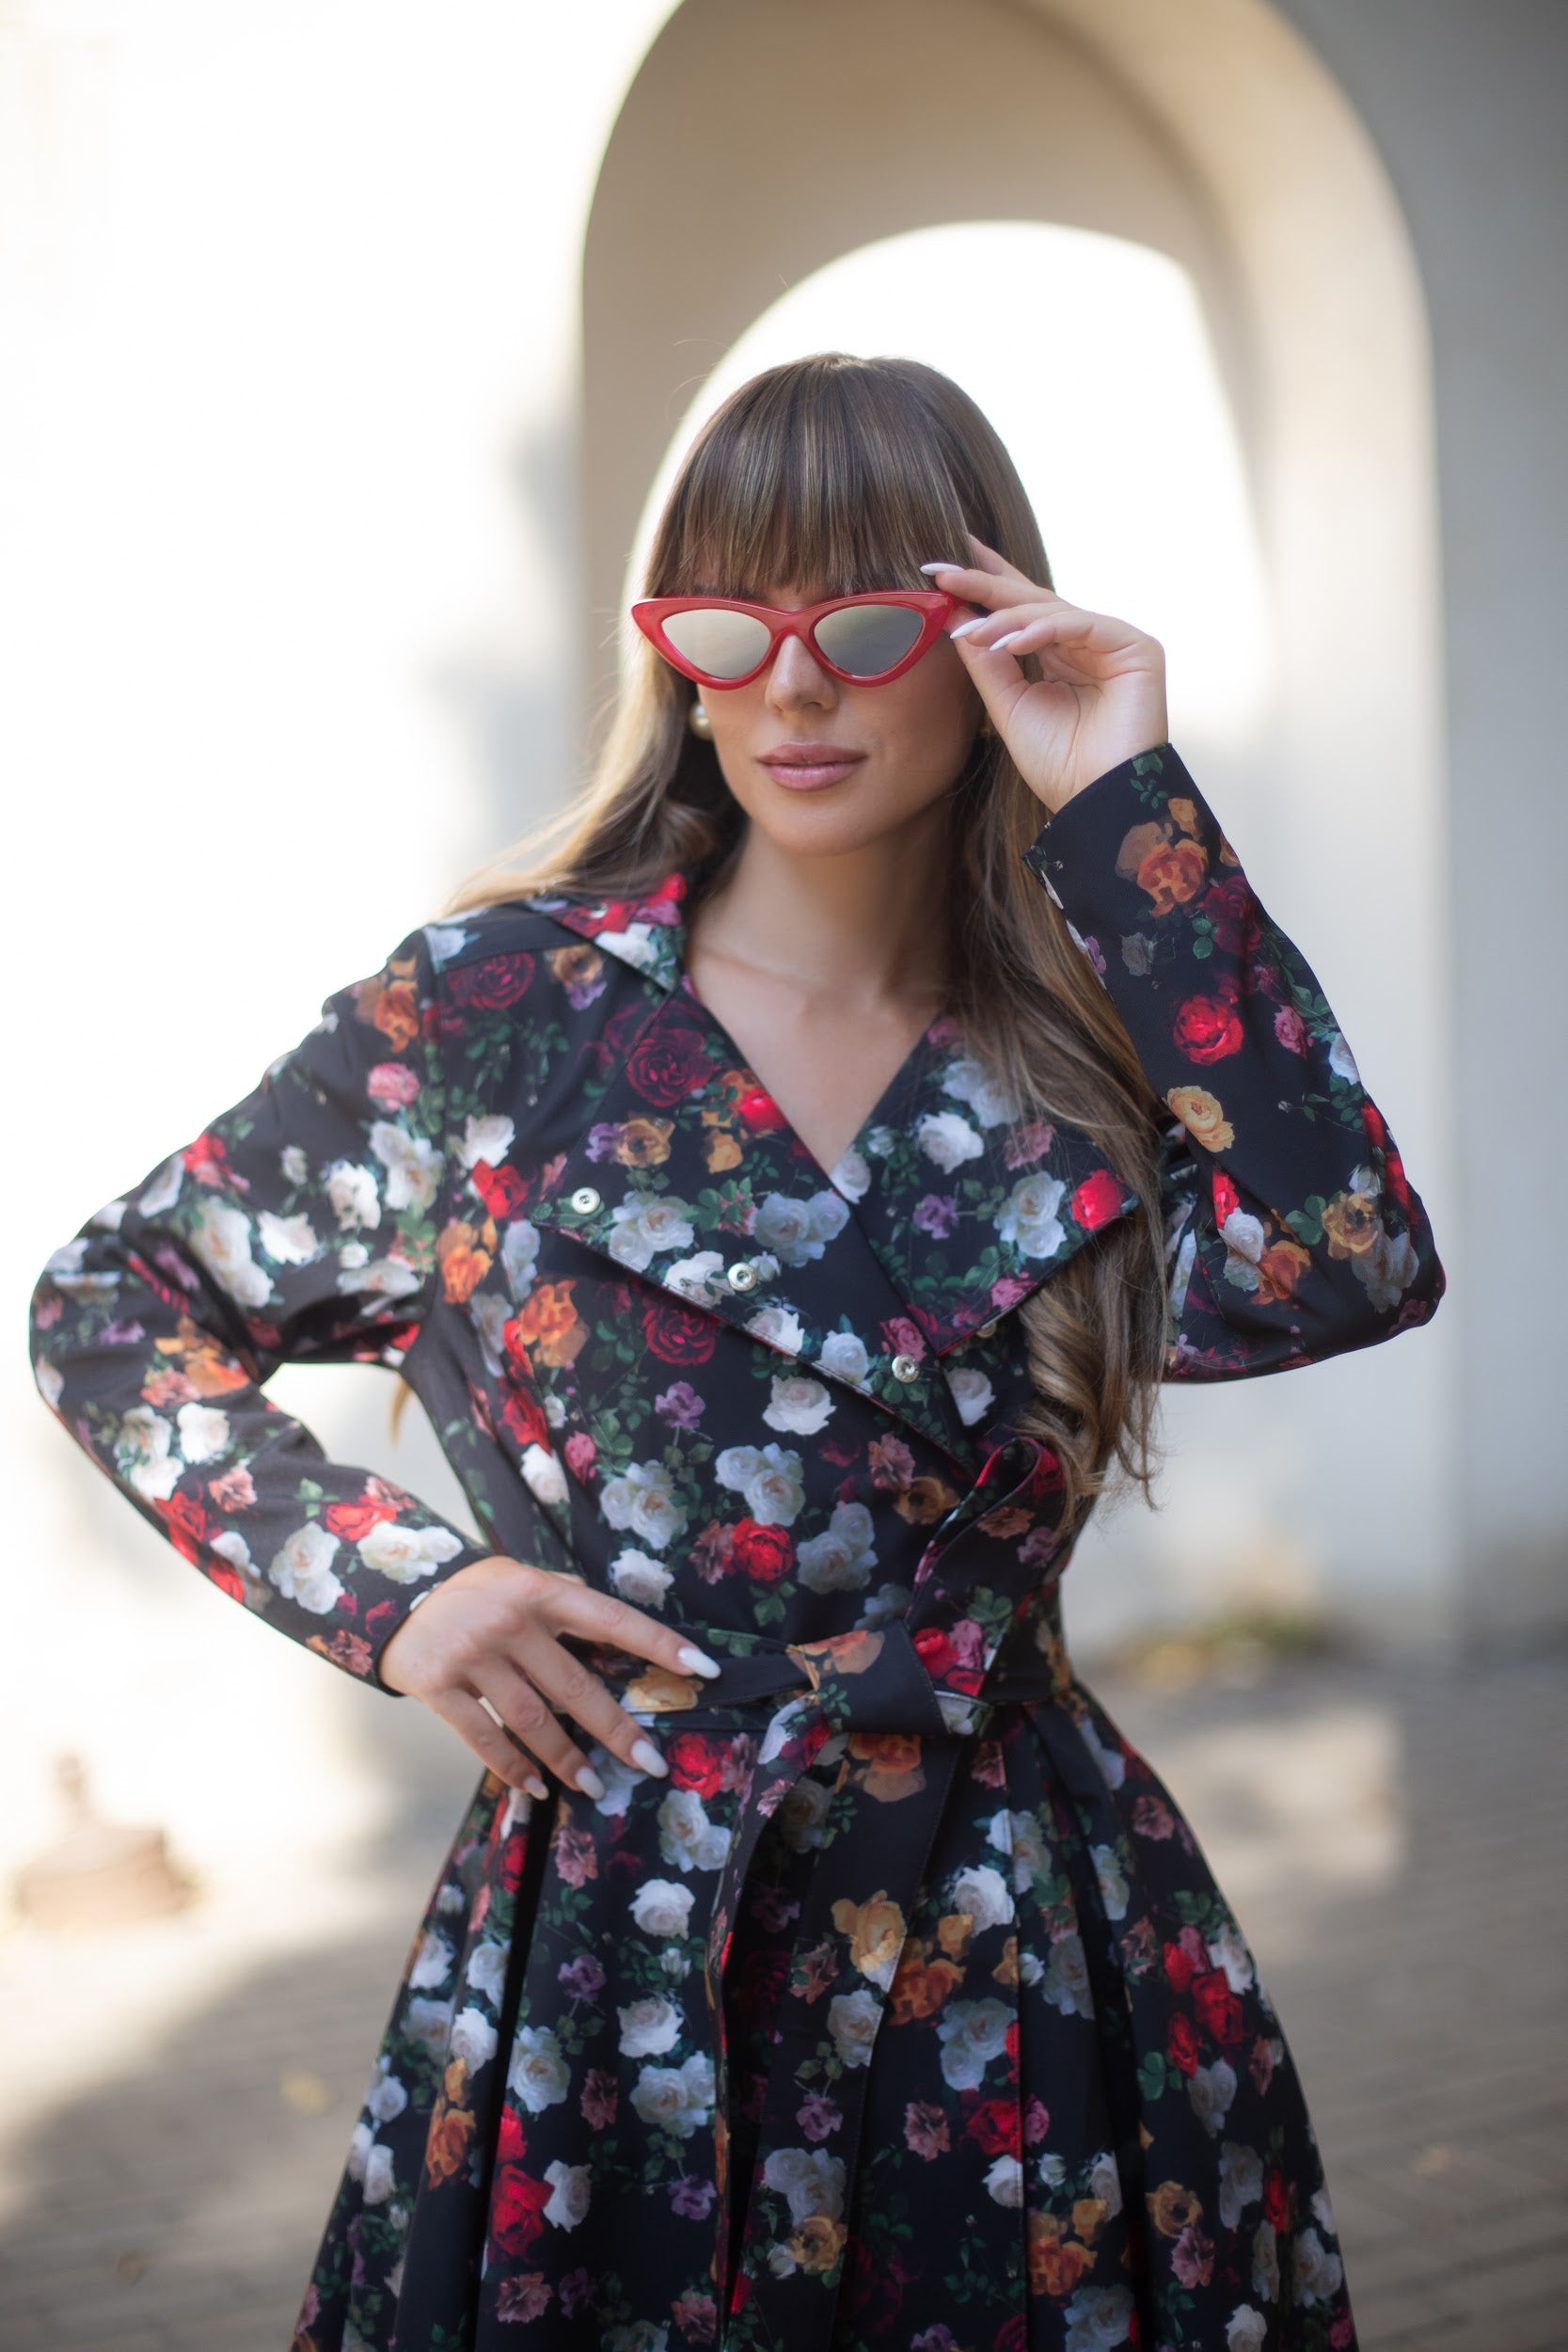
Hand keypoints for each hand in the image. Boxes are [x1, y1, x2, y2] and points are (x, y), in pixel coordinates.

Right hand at [377, 1554, 721, 1800]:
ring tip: (595, 1787)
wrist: (392, 1594)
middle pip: (577, 1686)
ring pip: (533, 1720)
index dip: (660, 1645)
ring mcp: (472, 1655)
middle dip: (618, 1731)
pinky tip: (538, 1788)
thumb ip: (565, 1601)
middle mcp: (511, 1621)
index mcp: (541, 1591)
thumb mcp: (521, 1578)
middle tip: (651, 1764)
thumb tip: (618, 1632)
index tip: (703, 1670)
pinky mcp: (438, 1686)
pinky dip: (514, 1767)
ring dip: (568, 1760)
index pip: (613, 1619)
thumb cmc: (474, 1592)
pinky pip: (484, 1736)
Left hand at [924, 532, 1167, 814]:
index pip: (1021, 609)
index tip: (943, 570)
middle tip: (945, 573)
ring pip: (1053, 610)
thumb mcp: (1007, 706)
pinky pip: (1082, 624)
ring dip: (1008, 618)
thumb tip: (955, 616)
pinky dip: (1045, 631)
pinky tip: (1012, 643)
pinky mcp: (1137, 647)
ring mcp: (1113, 643)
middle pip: (1033, 600)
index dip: (986, 584)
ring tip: (972, 633)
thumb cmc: (1058, 765)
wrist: (1095, 802)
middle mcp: (1086, 643)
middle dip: (987, 584)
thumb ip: (985, 661)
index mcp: (1059, 656)